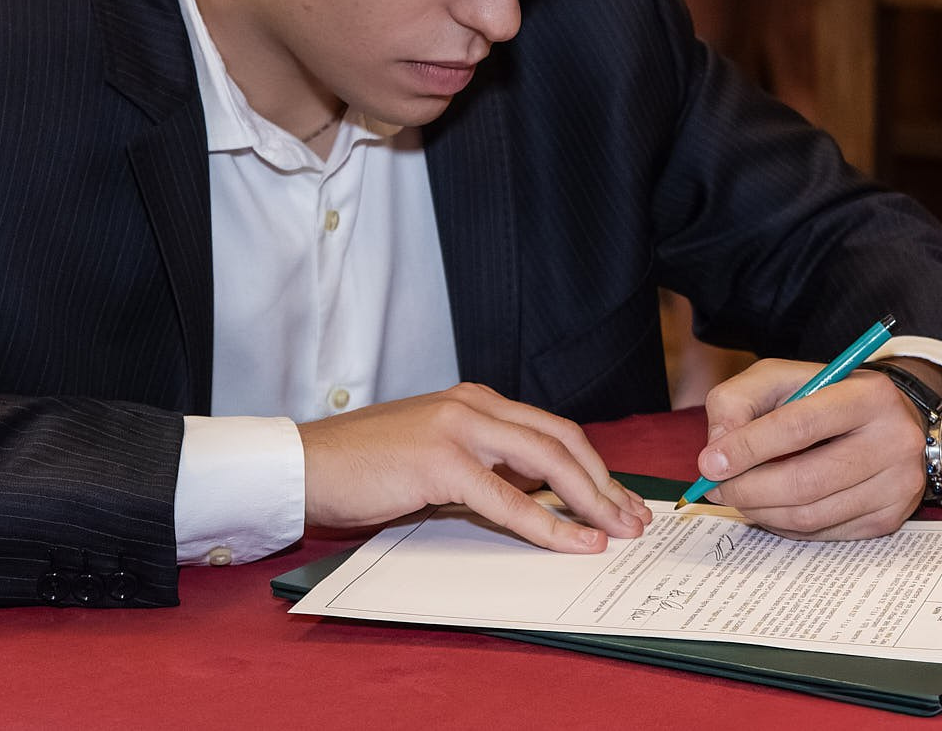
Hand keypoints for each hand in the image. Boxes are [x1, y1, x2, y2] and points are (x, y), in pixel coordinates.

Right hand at [298, 382, 649, 552]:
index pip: (552, 430)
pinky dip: (547, 523)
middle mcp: (474, 404)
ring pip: (546, 461)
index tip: (619, 500)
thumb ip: (483, 469)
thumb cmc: (365, 468)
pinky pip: (507, 497)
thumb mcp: (435, 460)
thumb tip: (536, 502)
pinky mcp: (440, 461)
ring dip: (590, 500)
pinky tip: (572, 542)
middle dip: (604, 482)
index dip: (593, 467)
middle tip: (634, 518)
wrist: (306, 464)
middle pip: (562, 440)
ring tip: (616, 531)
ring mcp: (458, 428)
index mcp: (475, 400)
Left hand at [695, 359, 931, 539]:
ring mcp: (897, 486)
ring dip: (760, 511)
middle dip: (748, 488)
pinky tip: (770, 506)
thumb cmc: (825, 396)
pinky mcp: (890, 519)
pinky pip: (822, 534)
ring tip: (737, 494)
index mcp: (869, 396)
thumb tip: (717, 452)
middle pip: (805, 481)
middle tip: (715, 487)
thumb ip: (738, 402)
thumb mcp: (778, 378)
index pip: (799, 426)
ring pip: (811, 516)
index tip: (710, 463)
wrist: (887, 418)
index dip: (749, 447)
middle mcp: (894, 441)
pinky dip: (784, 525)